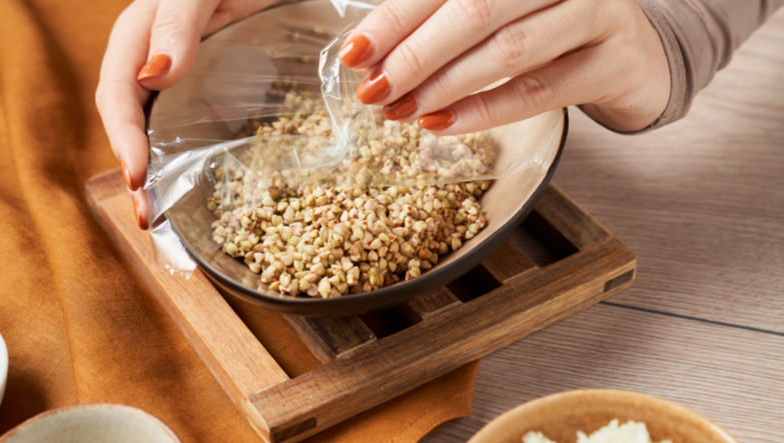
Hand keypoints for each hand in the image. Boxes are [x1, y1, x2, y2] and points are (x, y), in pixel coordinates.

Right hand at [96, 0, 284, 229]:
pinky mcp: (205, 94)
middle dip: (136, 173)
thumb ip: (177, 21)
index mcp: (138, 36)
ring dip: (157, 177)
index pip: (118, 94)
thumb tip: (152, 76)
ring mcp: (178, 82)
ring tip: (162, 218)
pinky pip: (187, 131)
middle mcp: (151, 64)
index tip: (138, 176)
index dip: (123, 138)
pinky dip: (186, 163)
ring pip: (156, 134)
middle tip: (148, 218)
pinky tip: (193, 190)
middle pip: (131, 125)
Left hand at [337, 0, 669, 133]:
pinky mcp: (614, 59)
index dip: (395, 18)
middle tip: (374, 90)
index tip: (355, 53)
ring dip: (443, 86)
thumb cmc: (549, 27)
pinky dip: (484, 111)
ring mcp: (595, 10)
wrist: (635, 50)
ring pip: (506, 51)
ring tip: (400, 111)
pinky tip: (441, 124)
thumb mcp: (499, 11)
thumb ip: (441, 21)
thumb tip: (373, 56)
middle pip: (473, 10)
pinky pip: (538, 91)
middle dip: (413, 55)